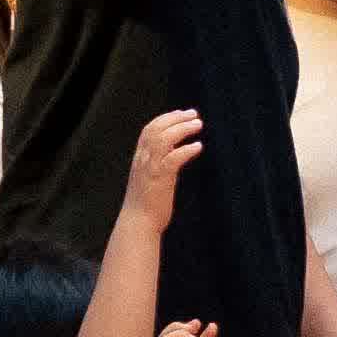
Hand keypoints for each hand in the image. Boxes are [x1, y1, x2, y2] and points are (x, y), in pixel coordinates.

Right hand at [124, 104, 201, 224]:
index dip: (165, 119)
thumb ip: (158, 165)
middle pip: (156, 129)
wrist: (138, 223)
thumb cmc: (146, 204)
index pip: (149, 130)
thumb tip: (173, 155)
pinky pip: (173, 158)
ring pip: (164, 139)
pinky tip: (197, 146)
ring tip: (198, 125)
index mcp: (140, 159)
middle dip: (176, 118)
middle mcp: (143, 160)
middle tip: (194, 114)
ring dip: (182, 129)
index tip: (181, 113)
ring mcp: (150, 168)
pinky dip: (185, 149)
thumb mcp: (150, 179)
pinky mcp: (160, 179)